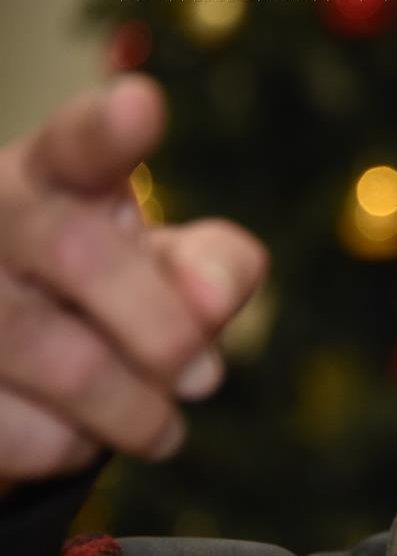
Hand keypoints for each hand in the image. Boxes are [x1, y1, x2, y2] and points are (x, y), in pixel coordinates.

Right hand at [0, 75, 267, 495]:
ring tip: (162, 428)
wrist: (9, 375)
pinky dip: (71, 448)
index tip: (142, 107)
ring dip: (135, 411)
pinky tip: (77, 434)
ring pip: (62, 360)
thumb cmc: (102, 300)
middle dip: (166, 332)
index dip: (108, 129)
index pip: (79, 144)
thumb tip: (216, 296)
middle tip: (206, 380)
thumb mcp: (164, 271)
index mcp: (55, 176)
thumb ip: (211, 269)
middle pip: (81, 254)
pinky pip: (20, 432)